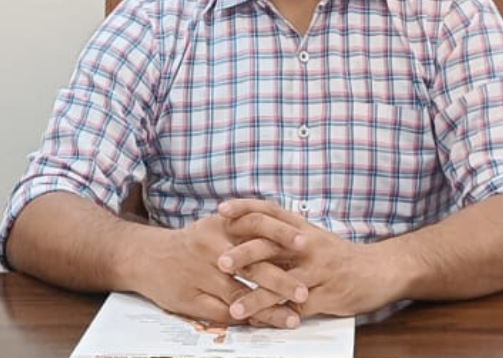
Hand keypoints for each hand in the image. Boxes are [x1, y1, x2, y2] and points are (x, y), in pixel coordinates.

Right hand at [131, 214, 303, 327]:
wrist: (148, 257)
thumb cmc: (193, 241)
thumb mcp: (217, 225)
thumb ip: (246, 228)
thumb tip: (286, 233)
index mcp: (220, 225)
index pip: (256, 224)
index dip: (281, 233)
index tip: (305, 242)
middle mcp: (210, 247)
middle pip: (252, 264)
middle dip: (281, 280)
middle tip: (304, 291)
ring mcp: (200, 275)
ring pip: (240, 296)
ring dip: (268, 309)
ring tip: (292, 318)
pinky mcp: (190, 300)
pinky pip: (223, 314)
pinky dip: (246, 319)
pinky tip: (264, 324)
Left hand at [218, 199, 400, 320]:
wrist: (379, 270)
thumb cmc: (338, 256)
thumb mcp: (312, 238)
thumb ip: (284, 237)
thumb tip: (248, 236)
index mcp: (302, 227)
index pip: (269, 210)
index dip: (245, 208)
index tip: (221, 210)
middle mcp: (308, 244)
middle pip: (272, 244)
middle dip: (244, 253)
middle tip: (220, 262)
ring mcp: (319, 270)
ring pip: (282, 282)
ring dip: (256, 297)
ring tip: (235, 308)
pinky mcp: (327, 295)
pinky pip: (297, 308)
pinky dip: (277, 317)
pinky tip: (261, 325)